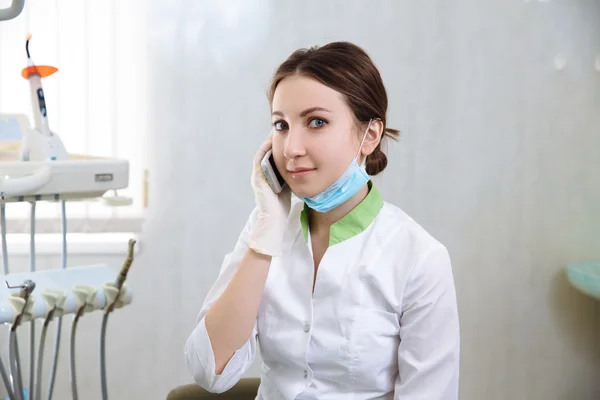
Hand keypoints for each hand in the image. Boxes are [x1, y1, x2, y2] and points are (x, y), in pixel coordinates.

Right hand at [248, 137, 290, 256]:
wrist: (275, 223)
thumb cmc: (284, 209)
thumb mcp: (291, 188)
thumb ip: (295, 179)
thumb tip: (308, 170)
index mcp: (271, 176)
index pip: (277, 155)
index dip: (283, 144)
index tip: (291, 134)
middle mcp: (263, 174)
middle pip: (269, 151)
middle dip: (277, 139)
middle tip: (284, 127)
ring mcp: (259, 175)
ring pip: (263, 152)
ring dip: (270, 140)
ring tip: (278, 129)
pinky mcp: (257, 178)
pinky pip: (259, 158)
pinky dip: (265, 148)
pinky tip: (272, 140)